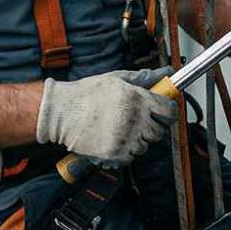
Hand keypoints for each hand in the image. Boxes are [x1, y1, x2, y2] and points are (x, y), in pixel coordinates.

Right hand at [35, 67, 177, 163]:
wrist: (61, 112)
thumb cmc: (87, 94)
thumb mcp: (117, 79)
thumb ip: (145, 77)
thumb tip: (167, 72)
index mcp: (137, 98)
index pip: (169, 111)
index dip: (167, 112)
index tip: (162, 112)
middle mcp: (134, 119)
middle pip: (158, 131)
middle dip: (149, 126)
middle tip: (133, 119)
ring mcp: (126, 138)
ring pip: (145, 146)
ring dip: (136, 140)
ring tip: (117, 128)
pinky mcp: (116, 154)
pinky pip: (131, 157)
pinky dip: (124, 151)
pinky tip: (110, 138)